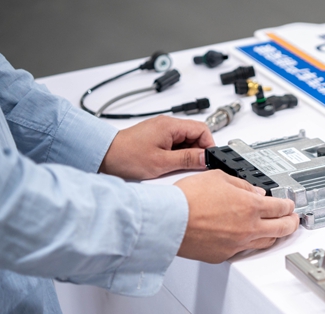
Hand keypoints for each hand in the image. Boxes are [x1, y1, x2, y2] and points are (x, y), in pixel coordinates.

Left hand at [100, 115, 214, 179]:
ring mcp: (161, 130)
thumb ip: (188, 159)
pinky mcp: (156, 137)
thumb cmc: (127, 156)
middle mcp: (166, 124)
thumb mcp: (162, 162)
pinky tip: (169, 163)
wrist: (104, 156)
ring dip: (187, 154)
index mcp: (170, 125)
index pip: (202, 129)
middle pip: (195, 134)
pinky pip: (175, 144)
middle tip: (192, 166)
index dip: (208, 145)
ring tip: (176, 166)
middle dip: (198, 151)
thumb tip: (207, 158)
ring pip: (186, 140)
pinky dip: (177, 154)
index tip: (207, 160)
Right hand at [175, 170, 299, 262]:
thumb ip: (241, 185)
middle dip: (292, 222)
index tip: (289, 204)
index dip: (289, 205)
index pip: (281, 207)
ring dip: (275, 235)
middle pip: (282, 228)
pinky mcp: (224, 255)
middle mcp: (248, 227)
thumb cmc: (187, 199)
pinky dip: (249, 243)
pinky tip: (247, 238)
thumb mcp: (218, 178)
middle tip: (293, 219)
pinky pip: (243, 250)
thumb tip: (254, 191)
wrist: (169, 221)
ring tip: (276, 230)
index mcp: (250, 206)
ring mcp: (237, 243)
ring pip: (266, 242)